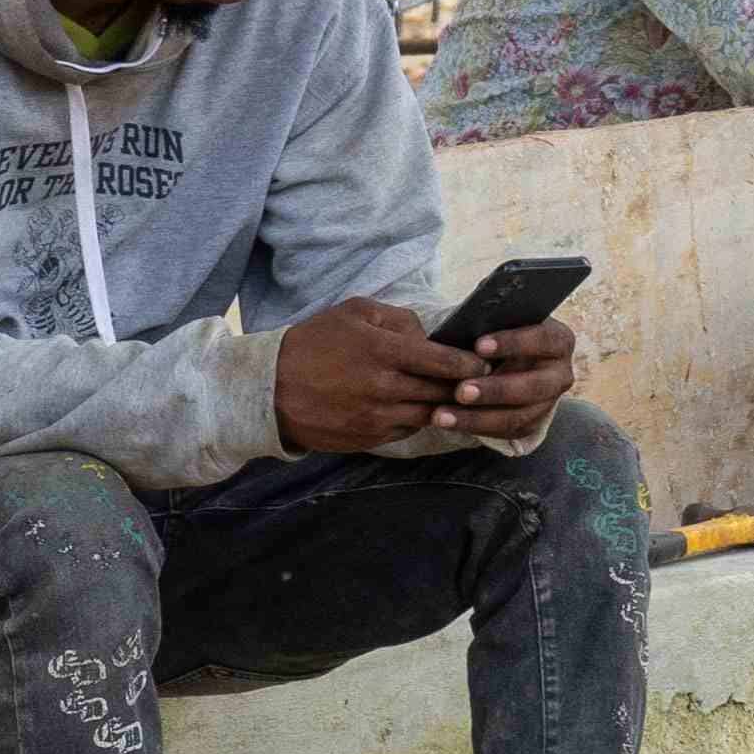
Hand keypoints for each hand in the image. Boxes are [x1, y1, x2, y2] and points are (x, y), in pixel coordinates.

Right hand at [276, 298, 480, 454]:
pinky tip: (417, 407)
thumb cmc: (314, 343)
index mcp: (383, 352)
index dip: (471, 364)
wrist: (268, 388)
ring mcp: (376, 418)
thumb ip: (398, 319)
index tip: (484, 363)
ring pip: (429, 414)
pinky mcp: (368, 439)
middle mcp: (384, 388)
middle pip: (443, 392)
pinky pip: (406, 430)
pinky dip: (416, 419)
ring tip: (450, 395)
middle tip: (477, 381)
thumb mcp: (354, 313)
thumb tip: (430, 336)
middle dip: (463, 387)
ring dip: (442, 406)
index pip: (446, 362)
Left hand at [425, 314, 577, 437]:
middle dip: (495, 390)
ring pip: (517, 416)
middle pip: (533, 386)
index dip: (513, 342)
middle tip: (460, 391)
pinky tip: (446, 422)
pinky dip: (472, 427)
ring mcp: (547, 402)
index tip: (478, 345)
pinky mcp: (531, 424)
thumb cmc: (498, 334)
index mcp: (558, 340)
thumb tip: (474, 306)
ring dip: (477, 417)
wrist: (505, 361)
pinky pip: (503, 431)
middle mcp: (560, 373)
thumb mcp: (500, 320)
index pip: (543, 339)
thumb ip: (492, 315)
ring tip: (441, 415)